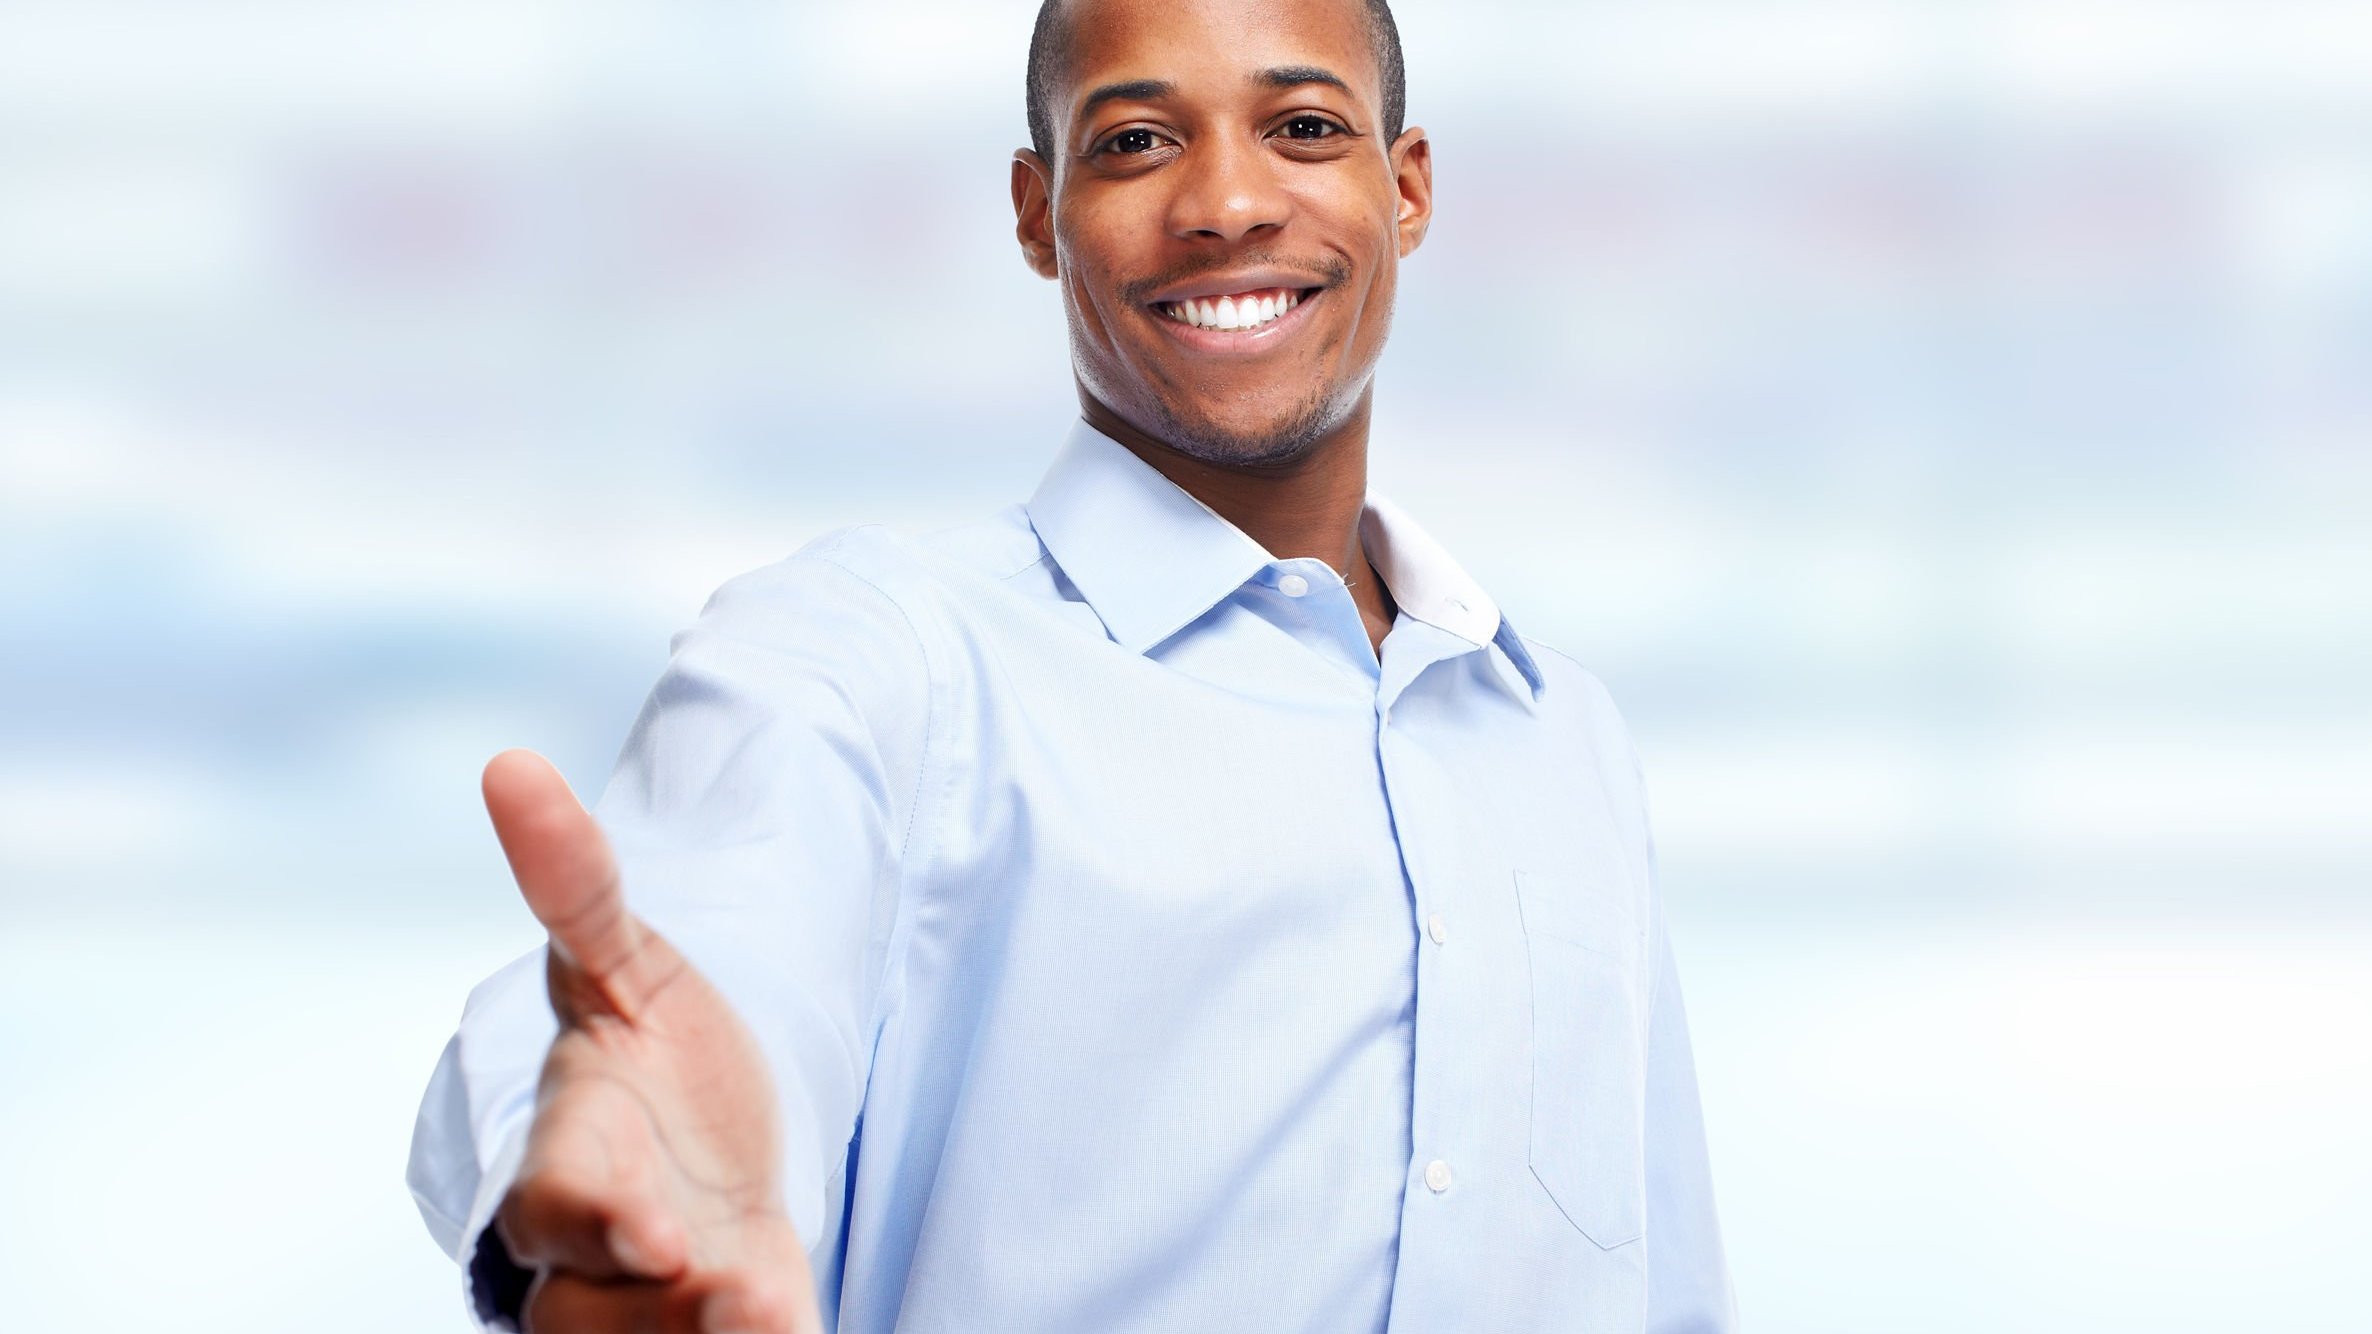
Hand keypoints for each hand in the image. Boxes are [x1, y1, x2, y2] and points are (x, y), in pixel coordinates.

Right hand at [482, 749, 821, 1332]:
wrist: (705, 1137)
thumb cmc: (654, 1049)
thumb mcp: (630, 963)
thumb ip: (578, 888)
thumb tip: (511, 762)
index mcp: (570, 1155)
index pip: (558, 1202)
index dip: (601, 1217)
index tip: (658, 1231)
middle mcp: (595, 1249)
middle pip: (590, 1307)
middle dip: (660, 1307)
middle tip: (735, 1292)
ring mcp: (651, 1307)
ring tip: (767, 1311)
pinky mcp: (720, 1330)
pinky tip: (790, 1326)